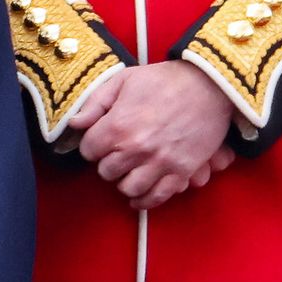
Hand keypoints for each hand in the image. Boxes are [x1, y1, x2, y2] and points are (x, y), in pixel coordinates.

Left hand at [68, 61, 235, 209]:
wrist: (207, 85)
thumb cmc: (161, 80)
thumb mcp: (121, 81)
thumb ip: (94, 104)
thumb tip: (74, 124)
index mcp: (117, 126)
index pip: (89, 151)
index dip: (91, 146)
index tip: (99, 141)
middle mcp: (136, 148)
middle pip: (106, 172)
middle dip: (107, 164)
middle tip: (115, 155)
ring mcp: (160, 162)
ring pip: (129, 188)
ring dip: (124, 182)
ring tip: (128, 172)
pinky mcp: (182, 171)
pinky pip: (158, 196)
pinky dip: (146, 200)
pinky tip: (139, 197)